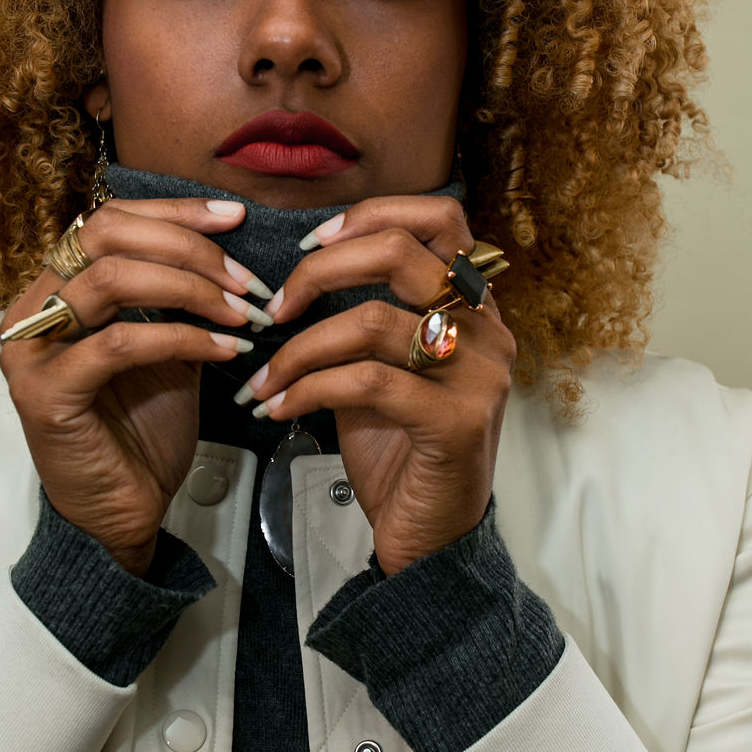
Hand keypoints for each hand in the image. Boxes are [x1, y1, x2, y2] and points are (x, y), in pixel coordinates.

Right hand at [0, 197, 273, 574]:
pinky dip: (180, 339)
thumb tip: (231, 247)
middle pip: (106, 236)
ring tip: (240, 312)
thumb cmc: (142, 428)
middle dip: (187, 247)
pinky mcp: (45, 393)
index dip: (173, 213)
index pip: (109, 220)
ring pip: (109, 280)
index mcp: (59, 288)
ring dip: (189, 288)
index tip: (233, 218)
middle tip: (243, 278)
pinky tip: (224, 350)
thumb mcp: (170, 348)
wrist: (127, 508)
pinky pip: (119, 344)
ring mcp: (32, 350)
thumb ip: (181, 297)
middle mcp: (34, 309)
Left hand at [236, 196, 515, 575]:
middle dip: (320, 270)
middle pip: (402, 252)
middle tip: (276, 306)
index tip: (311, 243)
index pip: (440, 217)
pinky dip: (308, 389)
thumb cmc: (400, 447)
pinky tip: (278, 408)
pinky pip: (368, 382)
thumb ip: (361, 316)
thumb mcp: (381, 368)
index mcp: (473, 306)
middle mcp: (487, 330)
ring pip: (372, 321)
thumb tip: (294, 277)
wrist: (431, 535)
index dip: (369, 216)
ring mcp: (478, 376)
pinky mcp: (456, 423)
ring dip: (298, 347)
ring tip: (264, 377)